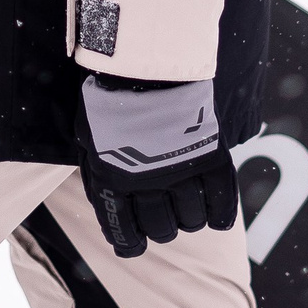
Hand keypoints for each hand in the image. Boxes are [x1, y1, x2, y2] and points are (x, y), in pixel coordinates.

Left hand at [78, 73, 239, 259]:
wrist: (146, 63)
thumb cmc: (109, 95)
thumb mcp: (86, 135)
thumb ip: (97, 169)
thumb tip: (104, 198)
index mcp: (112, 180)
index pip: (122, 231)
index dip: (130, 243)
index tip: (135, 245)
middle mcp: (146, 185)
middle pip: (161, 229)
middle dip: (161, 227)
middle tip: (164, 214)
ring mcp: (181, 173)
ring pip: (191, 221)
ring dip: (189, 218)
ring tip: (187, 202)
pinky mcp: (210, 160)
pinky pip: (220, 204)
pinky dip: (220, 215)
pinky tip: (217, 217)